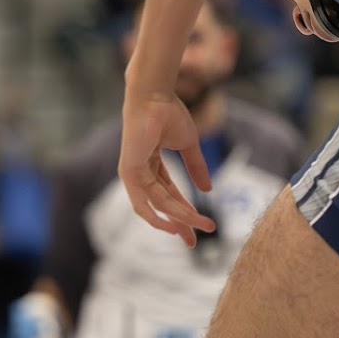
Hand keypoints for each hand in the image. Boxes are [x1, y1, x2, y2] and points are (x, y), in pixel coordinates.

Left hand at [118, 90, 215, 244]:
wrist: (155, 96)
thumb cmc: (169, 113)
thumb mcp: (189, 146)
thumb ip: (197, 168)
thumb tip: (208, 190)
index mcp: (152, 166)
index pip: (170, 196)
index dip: (186, 213)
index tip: (203, 227)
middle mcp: (140, 173)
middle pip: (163, 206)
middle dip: (181, 223)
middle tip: (196, 241)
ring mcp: (133, 174)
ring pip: (158, 205)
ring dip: (179, 218)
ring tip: (198, 227)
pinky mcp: (130, 172)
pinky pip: (146, 201)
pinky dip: (158, 216)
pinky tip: (173, 225)